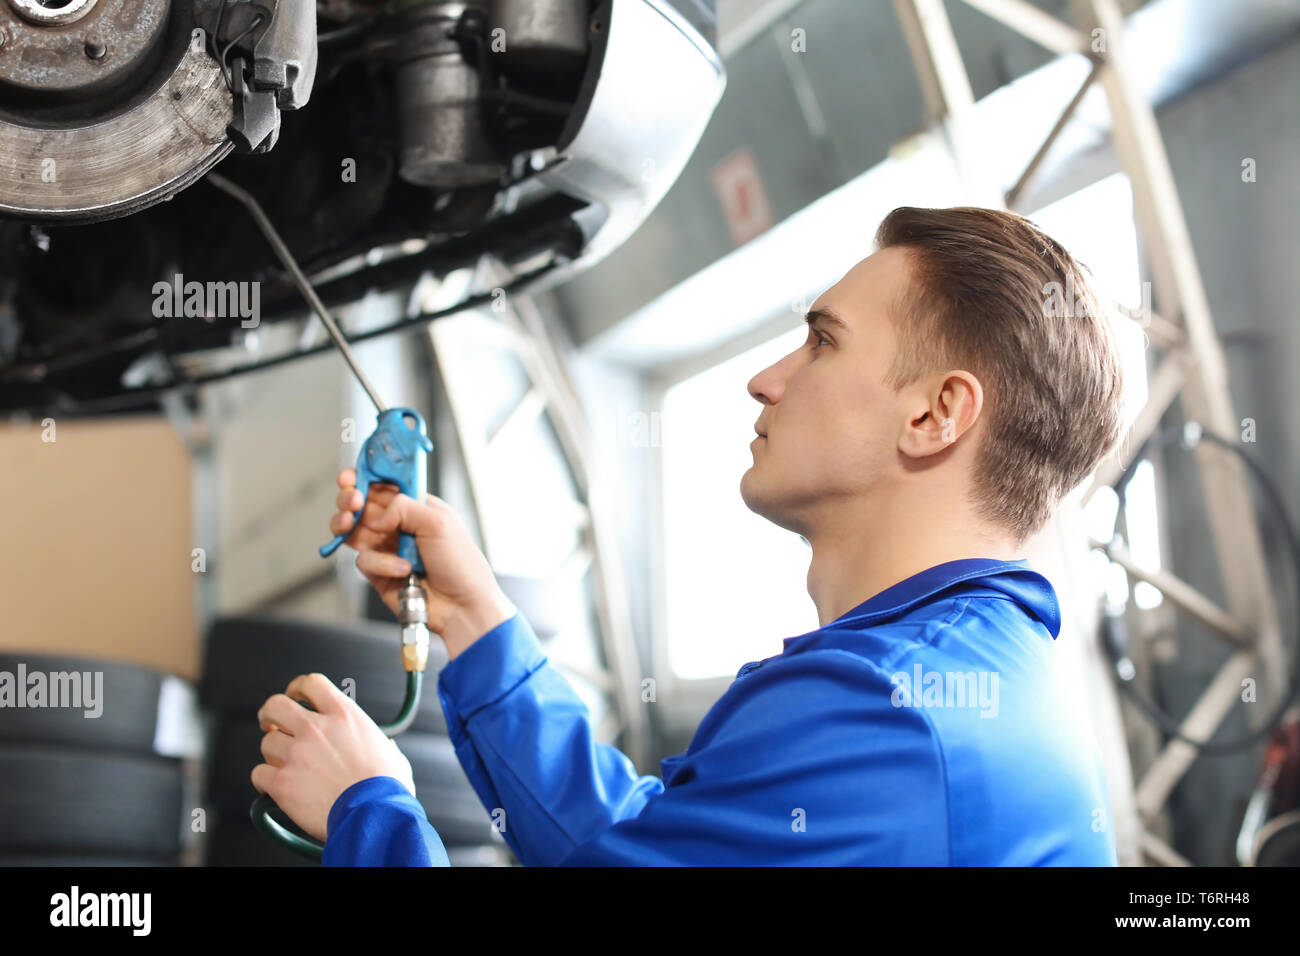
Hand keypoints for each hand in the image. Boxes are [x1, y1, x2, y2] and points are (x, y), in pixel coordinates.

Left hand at [251, 672, 415, 842]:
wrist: (376, 816)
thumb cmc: (388, 789)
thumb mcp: (389, 752)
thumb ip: (378, 743)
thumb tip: (384, 748)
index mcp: (344, 715)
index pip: (312, 683)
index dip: (298, 687)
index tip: (296, 696)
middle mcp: (317, 729)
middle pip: (276, 705)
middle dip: (269, 714)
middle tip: (271, 724)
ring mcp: (298, 754)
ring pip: (267, 743)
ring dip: (273, 754)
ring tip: (283, 766)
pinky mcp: (283, 782)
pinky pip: (259, 774)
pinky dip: (264, 781)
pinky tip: (274, 789)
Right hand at [328, 468, 517, 658]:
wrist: (462, 607)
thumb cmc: (461, 563)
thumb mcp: (438, 522)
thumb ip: (403, 507)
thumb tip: (376, 516)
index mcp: (417, 507)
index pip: (384, 486)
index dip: (364, 479)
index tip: (350, 478)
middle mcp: (400, 526)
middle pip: (362, 506)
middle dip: (350, 500)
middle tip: (351, 503)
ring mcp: (388, 549)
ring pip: (353, 531)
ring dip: (349, 527)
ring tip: (351, 525)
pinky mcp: (379, 573)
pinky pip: (364, 561)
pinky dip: (381, 564)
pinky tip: (402, 570)